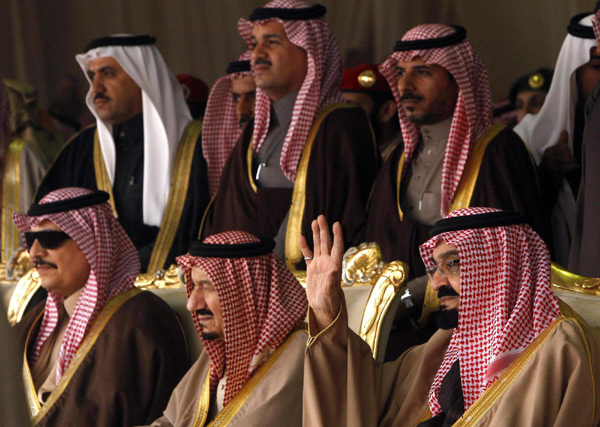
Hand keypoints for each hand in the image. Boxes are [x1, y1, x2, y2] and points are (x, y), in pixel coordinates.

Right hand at [299, 215, 343, 330]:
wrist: (322, 309)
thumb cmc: (329, 303)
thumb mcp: (330, 293)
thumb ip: (331, 281)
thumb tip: (334, 270)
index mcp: (334, 266)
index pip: (337, 247)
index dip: (337, 236)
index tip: (336, 224)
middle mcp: (327, 263)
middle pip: (326, 243)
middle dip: (324, 230)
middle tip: (321, 217)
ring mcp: (319, 265)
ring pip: (318, 246)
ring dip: (316, 234)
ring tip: (314, 221)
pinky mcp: (312, 269)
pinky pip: (308, 255)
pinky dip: (305, 247)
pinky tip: (301, 237)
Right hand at [541, 130, 578, 179]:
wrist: (542, 181)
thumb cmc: (550, 166)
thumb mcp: (553, 153)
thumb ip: (560, 143)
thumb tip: (565, 131)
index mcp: (548, 151)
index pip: (563, 146)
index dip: (567, 152)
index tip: (562, 157)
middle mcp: (549, 157)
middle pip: (567, 151)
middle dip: (570, 157)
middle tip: (566, 163)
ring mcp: (552, 165)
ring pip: (570, 158)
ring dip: (572, 163)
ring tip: (568, 166)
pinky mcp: (557, 172)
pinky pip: (571, 166)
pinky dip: (573, 167)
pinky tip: (571, 170)